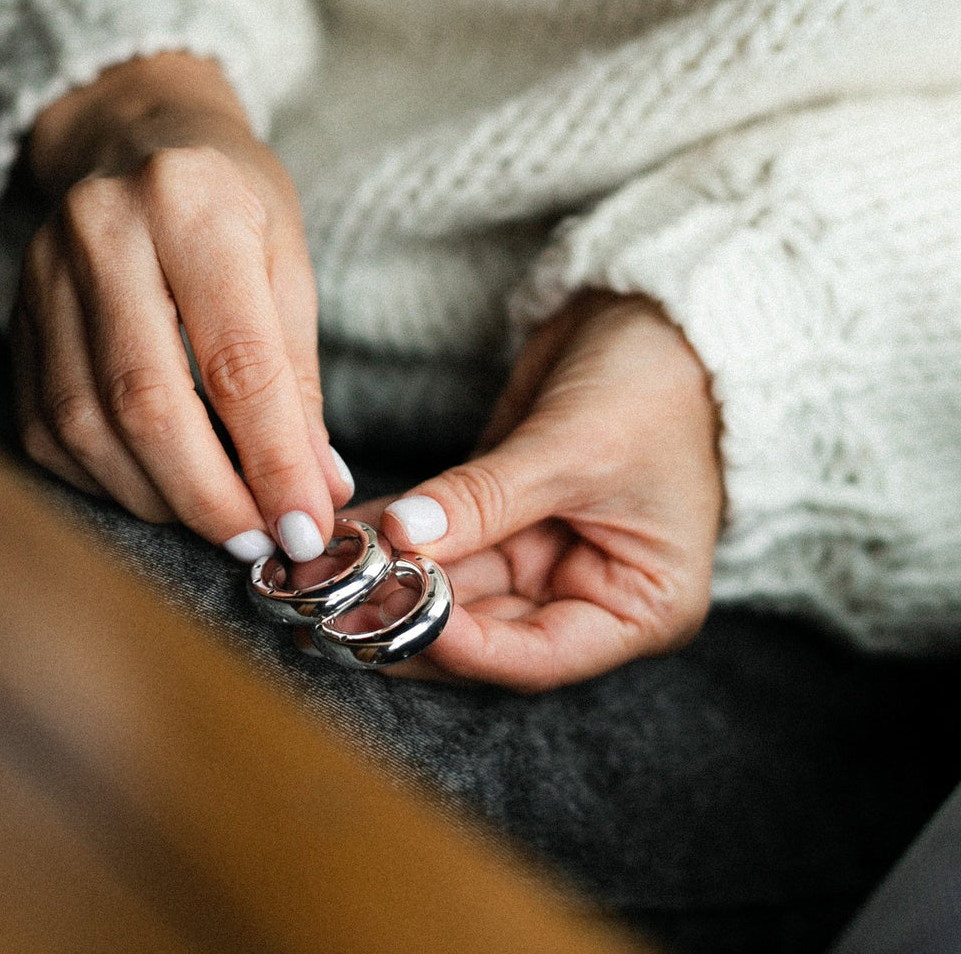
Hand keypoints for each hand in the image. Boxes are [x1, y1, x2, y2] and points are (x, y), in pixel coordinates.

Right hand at [13, 52, 351, 559]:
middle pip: (148, 403)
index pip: (236, 360)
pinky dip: (107, 479)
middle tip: (260, 540)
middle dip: (210, 495)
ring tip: (219, 520)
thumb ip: (296, 378)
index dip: (273, 459)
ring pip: (89, 426)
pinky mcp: (17, 317)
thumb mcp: (288, 265)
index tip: (307, 525)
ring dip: (159, 497)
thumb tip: (316, 486)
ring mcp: (44, 275)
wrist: (137, 141)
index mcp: (191, 205)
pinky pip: (50, 427)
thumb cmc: (233, 202)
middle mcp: (103, 234)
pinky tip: (157, 488)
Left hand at [355, 292, 722, 690]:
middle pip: (482, 630)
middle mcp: (585, 593)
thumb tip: (403, 536)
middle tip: (324, 610)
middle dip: (404, 617)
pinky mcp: (499, 511)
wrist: (656, 316)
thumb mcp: (575, 449)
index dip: (461, 646)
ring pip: (449, 585)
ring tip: (314, 573)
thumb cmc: (655, 389)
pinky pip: (437, 535)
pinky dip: (390, 535)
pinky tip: (338, 533)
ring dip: (384, 579)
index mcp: (638, 607)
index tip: (392, 615)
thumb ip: (486, 499)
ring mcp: (538, 553)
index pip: (537, 655)